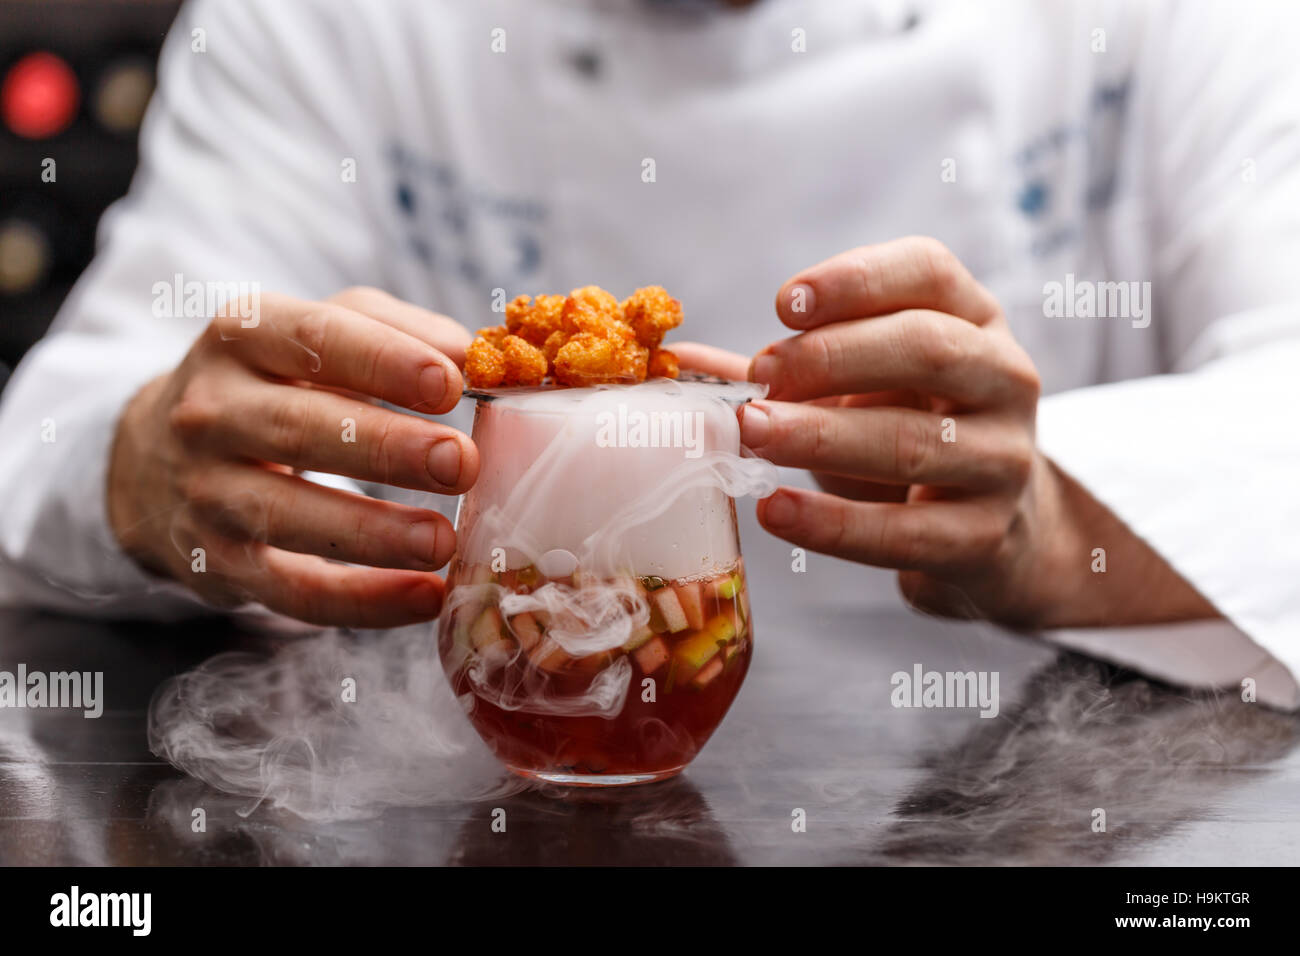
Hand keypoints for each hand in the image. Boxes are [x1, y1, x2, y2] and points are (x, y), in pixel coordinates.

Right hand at [107, 286, 476, 626]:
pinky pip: (293, 589)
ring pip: (288, 514)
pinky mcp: (217, 562)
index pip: (314, 338)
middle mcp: (212, 410)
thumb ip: (395, 331)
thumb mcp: (319, 333)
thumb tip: (467, 353)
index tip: (450, 384)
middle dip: (387, 447)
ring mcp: (207, 490)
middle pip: (300, 427)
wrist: (155, 458)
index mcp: (244, 335)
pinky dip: (362, 600)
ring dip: (374, 532)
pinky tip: (425, 596)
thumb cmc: (273, 383)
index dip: (384, 360)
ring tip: (443, 540)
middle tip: (461, 462)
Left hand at [695, 237, 1214, 627]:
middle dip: (832, 357)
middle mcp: (1003, 378)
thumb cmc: (908, 433)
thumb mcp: (864, 385)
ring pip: (914, 440)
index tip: (782, 304)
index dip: (854, 280)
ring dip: (822, 436)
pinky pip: (904, 532)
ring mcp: (1002, 459)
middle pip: (927, 347)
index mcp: (973, 319)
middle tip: (761, 378)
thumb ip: (785, 368)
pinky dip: (834, 525)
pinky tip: (776, 511)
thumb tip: (680, 360)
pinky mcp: (983, 536)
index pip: (927, 271)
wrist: (991, 531)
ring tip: (750, 435)